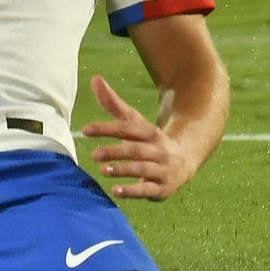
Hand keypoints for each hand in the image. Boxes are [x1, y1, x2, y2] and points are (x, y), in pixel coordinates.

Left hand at [81, 75, 194, 200]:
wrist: (184, 162)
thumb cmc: (150, 141)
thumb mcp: (134, 123)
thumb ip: (113, 104)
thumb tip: (95, 79)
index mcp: (150, 132)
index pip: (127, 129)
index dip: (106, 128)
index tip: (85, 130)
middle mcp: (158, 150)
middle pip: (135, 149)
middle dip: (115, 151)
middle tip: (94, 155)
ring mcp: (162, 169)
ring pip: (142, 168)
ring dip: (123, 169)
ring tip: (102, 170)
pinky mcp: (162, 188)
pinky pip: (147, 190)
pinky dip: (132, 191)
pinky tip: (115, 191)